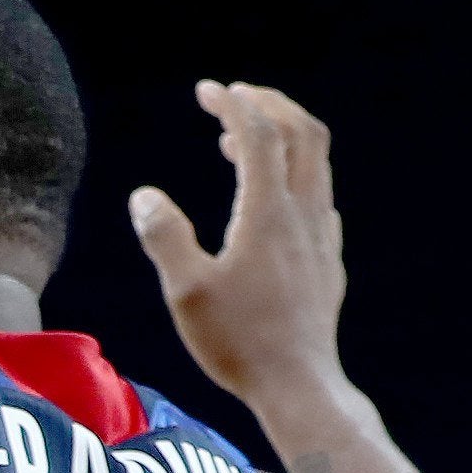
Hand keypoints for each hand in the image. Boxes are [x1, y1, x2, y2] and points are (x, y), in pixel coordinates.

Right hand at [132, 79, 345, 410]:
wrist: (299, 382)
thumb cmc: (237, 342)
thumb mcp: (185, 292)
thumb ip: (165, 237)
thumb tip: (144, 195)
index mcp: (268, 213)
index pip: (258, 135)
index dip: (232, 104)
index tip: (206, 90)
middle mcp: (303, 213)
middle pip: (302, 132)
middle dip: (268, 104)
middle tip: (234, 96)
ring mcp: (321, 234)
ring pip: (316, 161)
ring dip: (282, 135)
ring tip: (239, 139)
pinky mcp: (327, 256)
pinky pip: (319, 194)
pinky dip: (294, 171)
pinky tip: (269, 195)